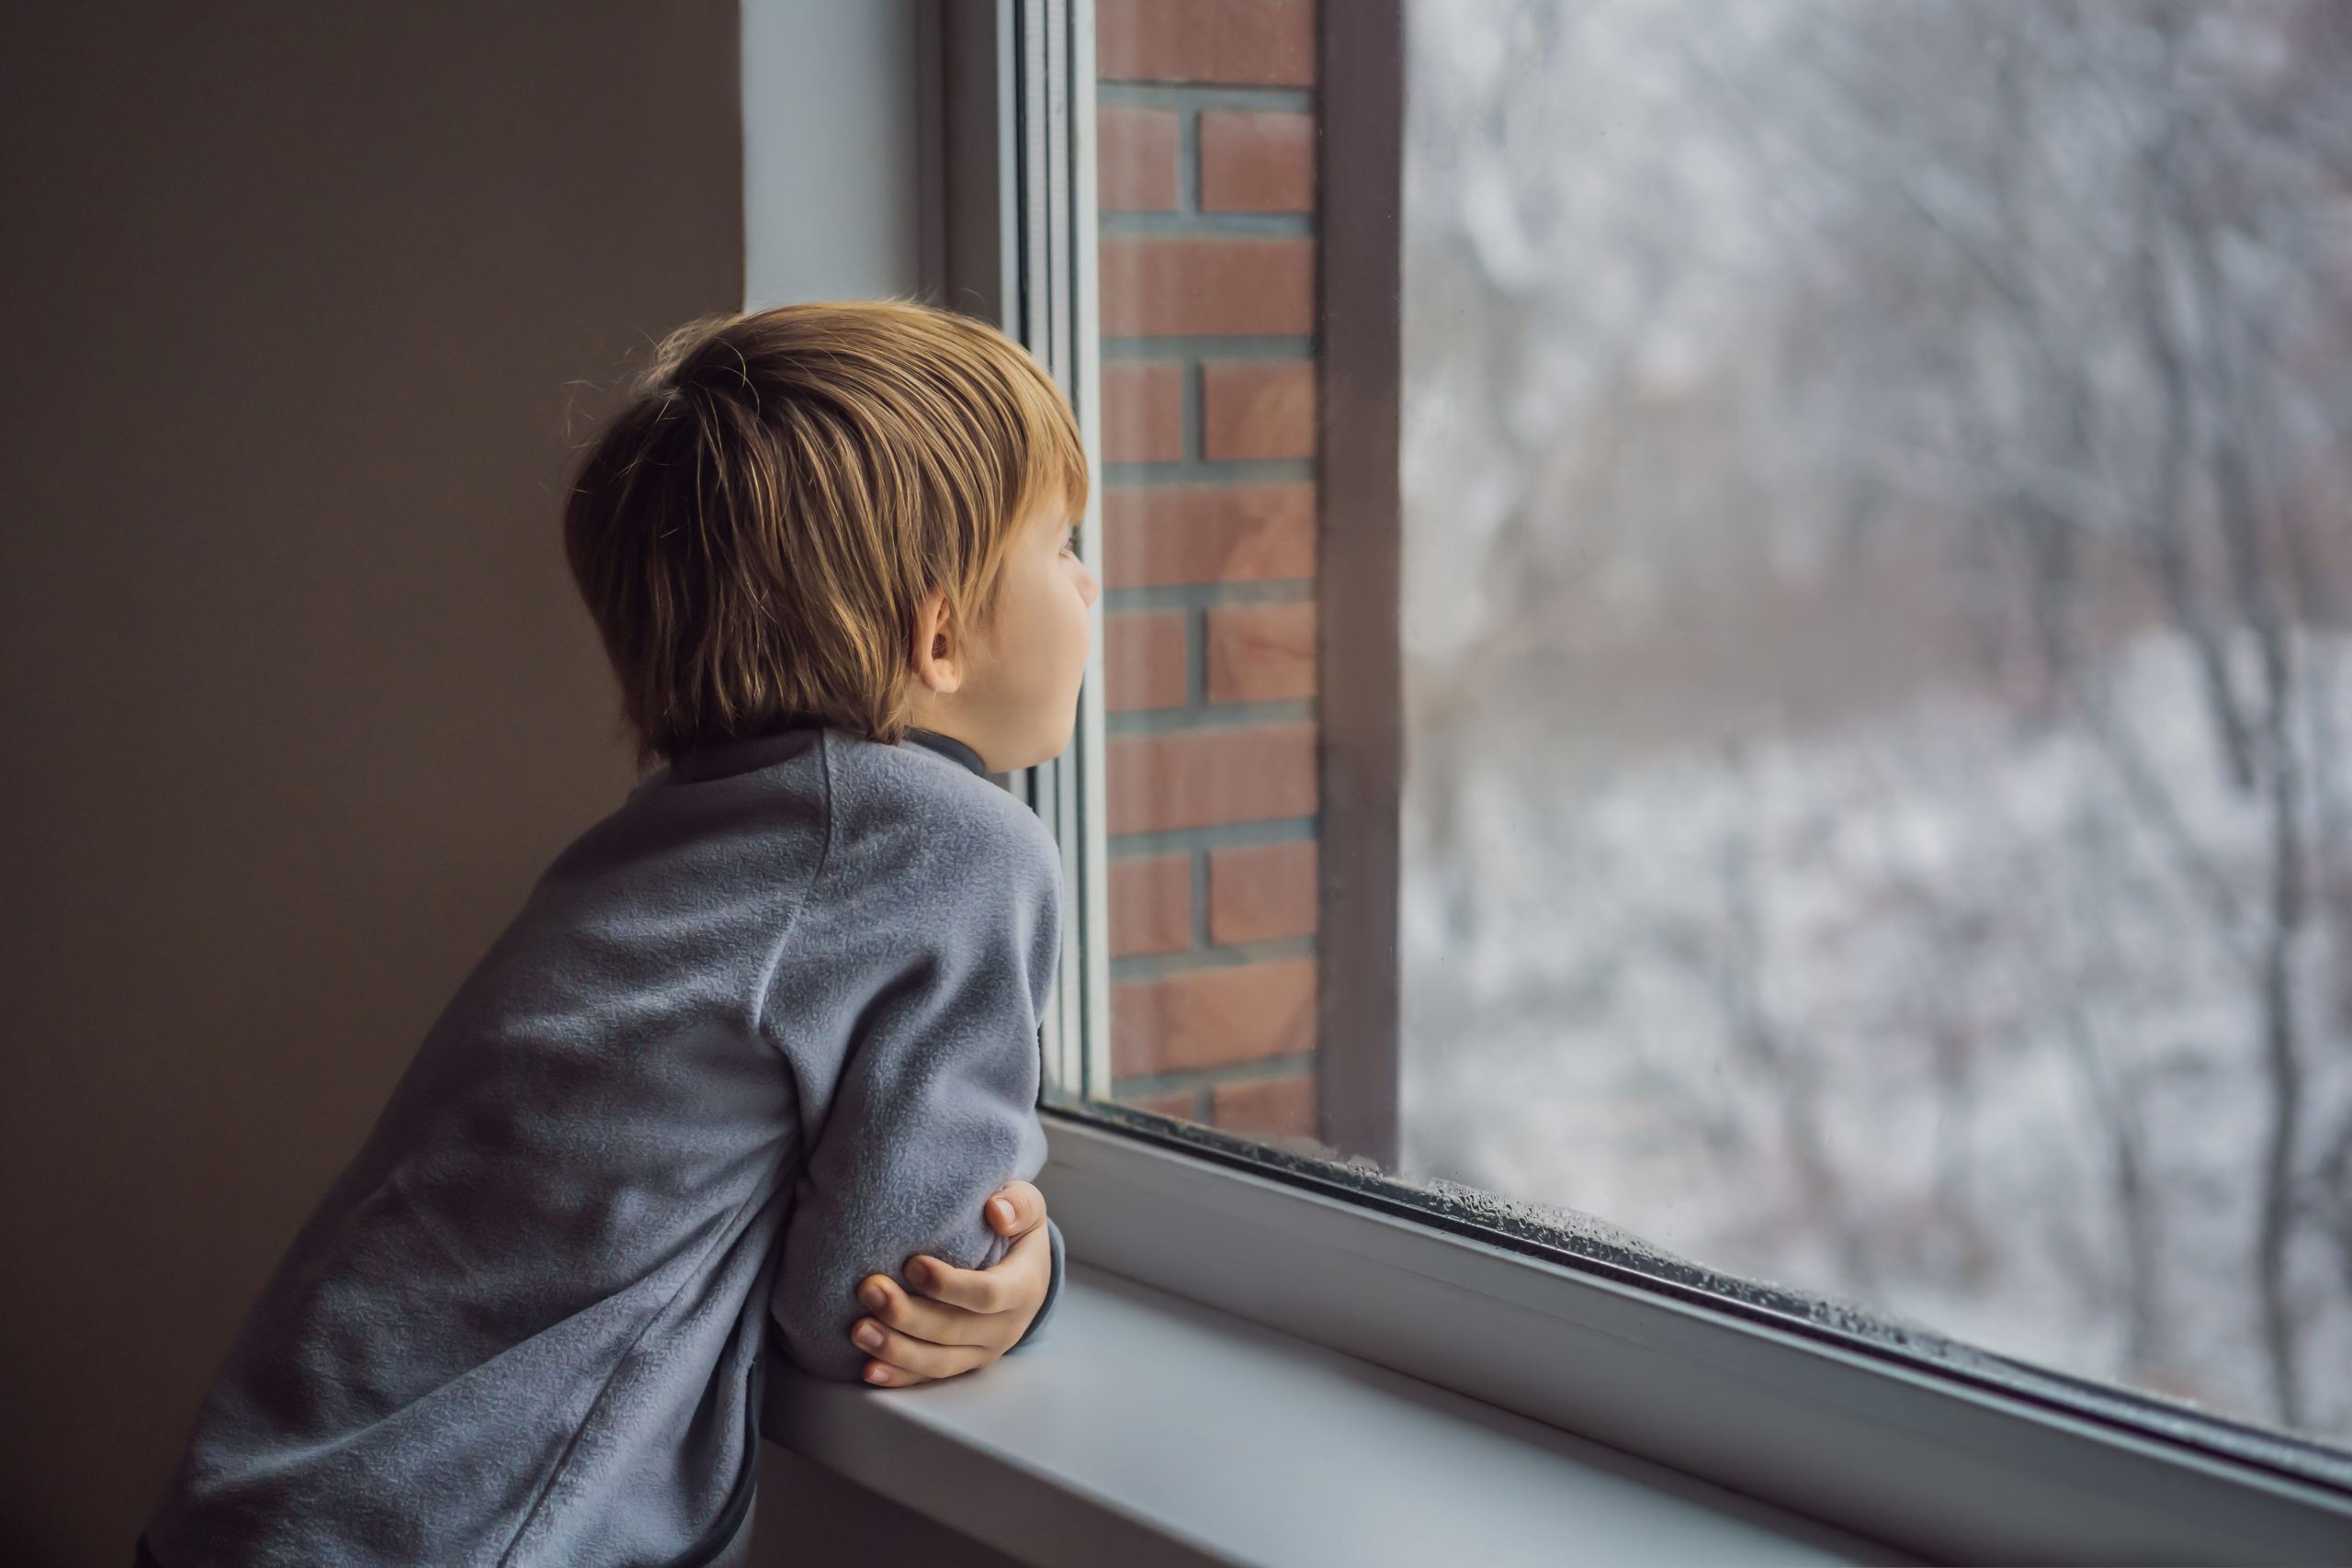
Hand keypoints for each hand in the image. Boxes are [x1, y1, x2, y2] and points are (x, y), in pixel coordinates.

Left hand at [848, 1180, 1051, 1387]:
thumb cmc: (1018, 1230)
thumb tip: (997, 1211)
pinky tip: (869, 1369)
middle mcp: (1005, 1327)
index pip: (988, 1295)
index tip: (911, 1264)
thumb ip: (1018, 1204)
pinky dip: (898, 1375)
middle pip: (952, 1331)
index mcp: (1023, 1288)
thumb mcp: (1027, 1207)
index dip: (949, 1285)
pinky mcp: (962, 1363)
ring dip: (895, 1349)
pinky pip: (928, 1376)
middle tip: (869, 1289)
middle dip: (907, 1315)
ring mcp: (982, 1351)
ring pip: (937, 1361)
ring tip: (859, 1331)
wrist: (1026, 1269)